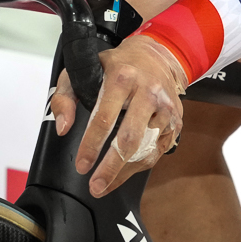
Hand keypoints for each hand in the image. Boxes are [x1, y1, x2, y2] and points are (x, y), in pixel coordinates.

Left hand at [50, 33, 184, 195]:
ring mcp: (165, 107)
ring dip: (124, 172)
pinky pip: (158, 150)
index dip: (91, 145)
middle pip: (129, 139)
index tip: (82, 166)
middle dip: (110, 168)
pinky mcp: (176, 120)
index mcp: (122, 78)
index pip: (105, 118)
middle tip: (95, 187)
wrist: (157, 55)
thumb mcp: (83, 71)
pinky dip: (140, 165)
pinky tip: (124, 172)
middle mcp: (148, 92)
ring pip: (146, 149)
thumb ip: (65, 96)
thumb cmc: (116, 66)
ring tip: (106, 186)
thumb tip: (64, 128)